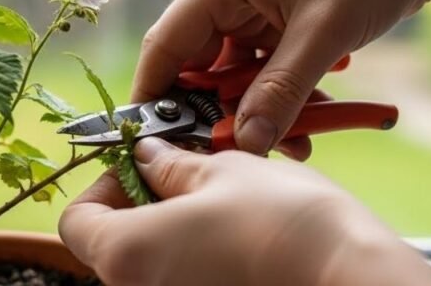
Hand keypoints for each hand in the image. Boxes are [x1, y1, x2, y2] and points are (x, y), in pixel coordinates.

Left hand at [59, 138, 430, 285]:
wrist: (355, 280)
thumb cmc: (285, 222)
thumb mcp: (222, 171)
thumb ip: (171, 165)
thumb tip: (148, 157)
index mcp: (125, 254)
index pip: (75, 221)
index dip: (102, 185)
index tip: (139, 164)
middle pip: (112, 245)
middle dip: (141, 204)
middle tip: (182, 174)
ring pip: (151, 265)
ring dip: (171, 230)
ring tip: (217, 201)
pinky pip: (183, 280)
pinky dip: (196, 259)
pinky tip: (236, 238)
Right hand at [132, 0, 430, 154]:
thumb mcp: (323, 33)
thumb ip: (281, 91)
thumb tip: (244, 142)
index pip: (168, 42)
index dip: (155, 91)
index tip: (154, 139)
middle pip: (201, 64)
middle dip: (220, 110)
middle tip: (242, 150)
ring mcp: (254, 7)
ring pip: (236, 74)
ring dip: (258, 109)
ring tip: (295, 142)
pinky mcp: (279, 22)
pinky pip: (265, 71)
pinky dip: (282, 98)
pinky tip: (309, 124)